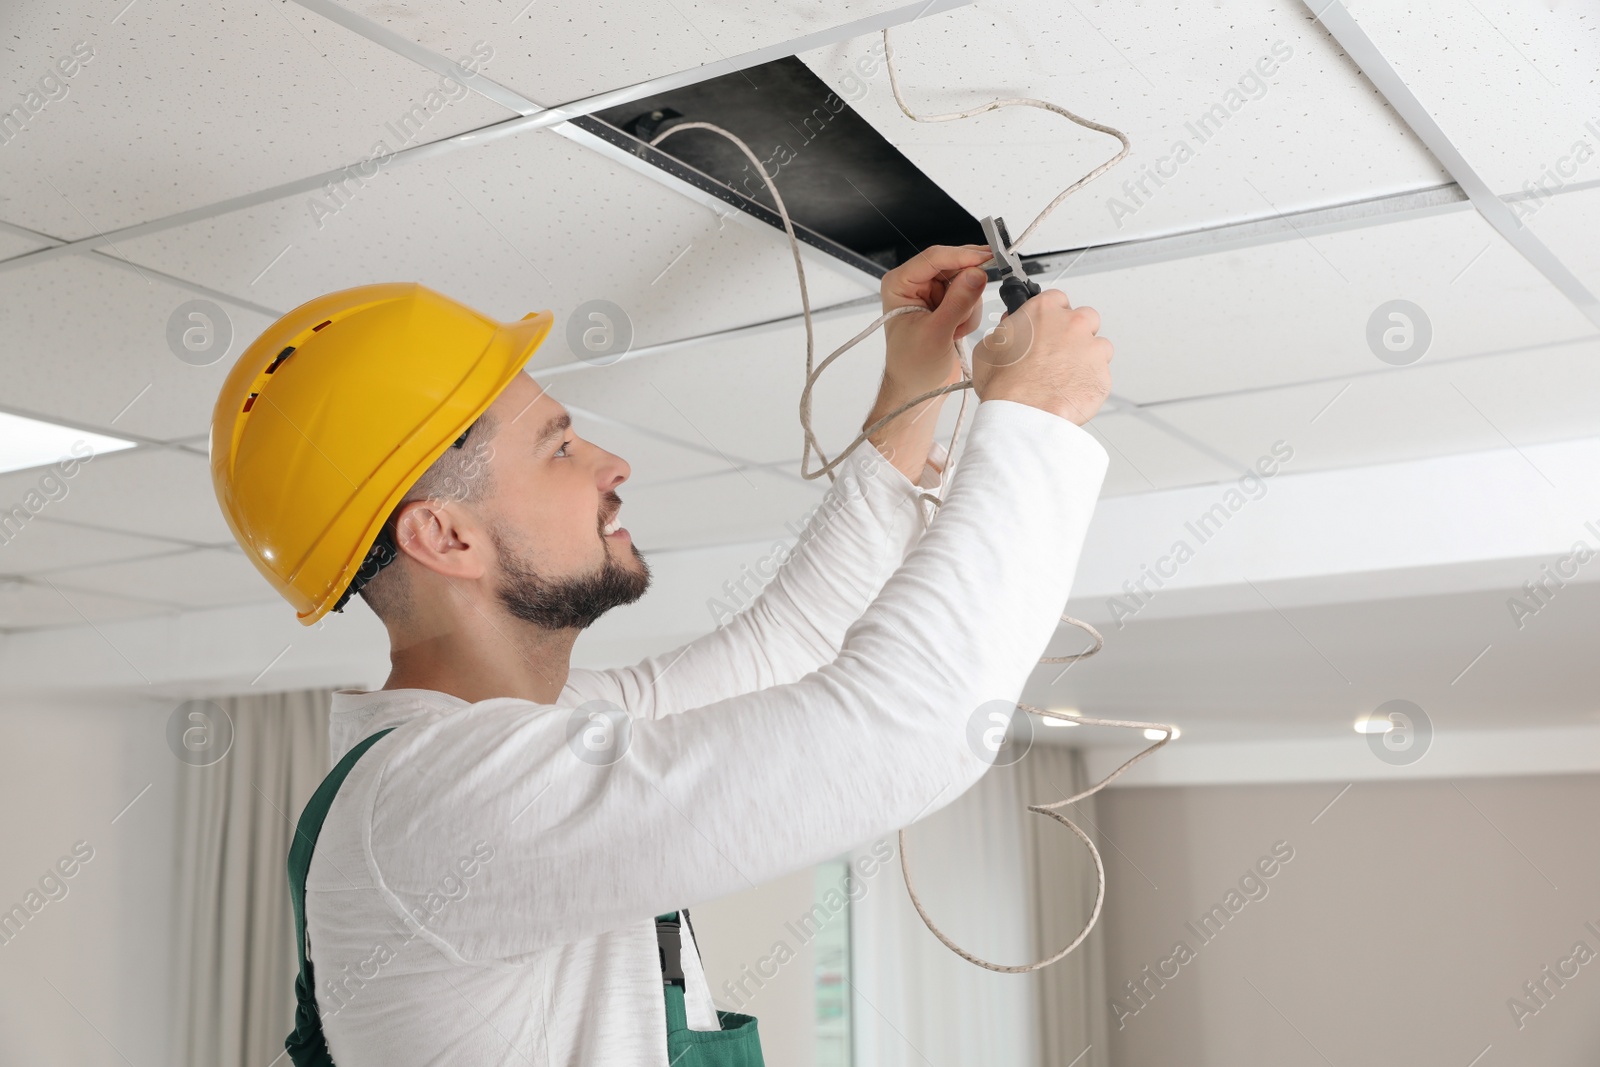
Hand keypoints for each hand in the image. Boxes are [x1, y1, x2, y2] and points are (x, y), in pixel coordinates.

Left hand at [879, 244, 993, 395]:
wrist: (919, 390)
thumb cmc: (913, 368)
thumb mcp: (936, 334)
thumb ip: (958, 302)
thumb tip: (977, 274)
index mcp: (900, 284)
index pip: (934, 257)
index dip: (962, 256)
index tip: (987, 259)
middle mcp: (915, 284)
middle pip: (954, 265)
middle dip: (965, 290)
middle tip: (970, 307)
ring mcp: (932, 294)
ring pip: (966, 281)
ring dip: (968, 307)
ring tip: (953, 331)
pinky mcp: (947, 304)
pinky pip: (971, 296)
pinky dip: (970, 315)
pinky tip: (956, 333)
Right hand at [971, 289, 1111, 425]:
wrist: (1025, 415)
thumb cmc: (1007, 385)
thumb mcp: (987, 349)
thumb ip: (1005, 333)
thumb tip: (1008, 333)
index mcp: (1044, 311)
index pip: (1056, 299)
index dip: (1051, 315)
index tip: (1047, 326)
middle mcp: (1072, 324)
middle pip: (1085, 318)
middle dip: (1075, 332)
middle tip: (1058, 352)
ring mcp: (1091, 349)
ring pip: (1098, 346)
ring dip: (1085, 358)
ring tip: (1065, 377)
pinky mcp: (1103, 375)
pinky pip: (1101, 375)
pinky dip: (1089, 382)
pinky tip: (1069, 392)